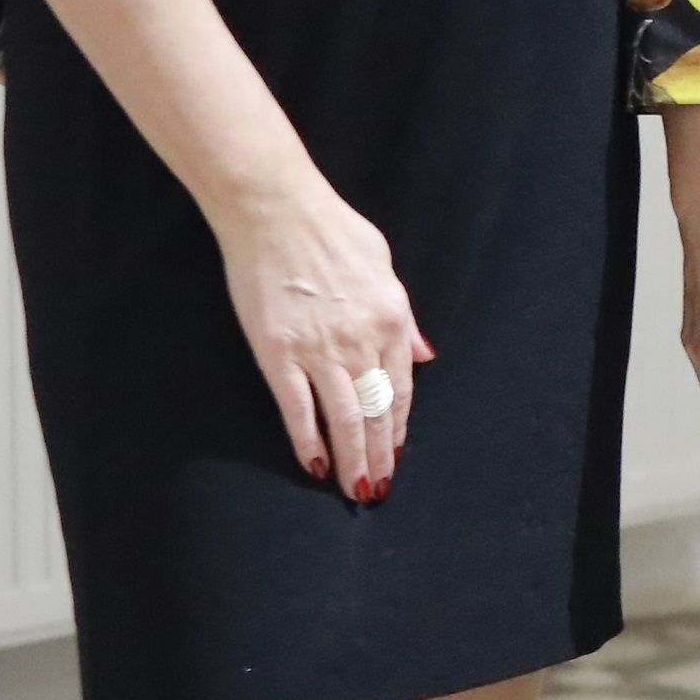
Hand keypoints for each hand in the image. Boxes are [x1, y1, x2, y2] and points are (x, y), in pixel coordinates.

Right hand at [213, 180, 425, 501]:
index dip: (397, 427)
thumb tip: (423, 354)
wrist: (277, 211)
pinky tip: (314, 465)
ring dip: (350, 458)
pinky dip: (306, 440)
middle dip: (378, 454)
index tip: (395, 454)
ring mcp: (319, 350)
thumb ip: (404, 317)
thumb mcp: (384, 266)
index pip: (401, 388)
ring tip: (355, 488)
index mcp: (392, 319)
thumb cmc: (332, 230)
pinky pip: (296, 408)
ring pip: (341, 418)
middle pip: (374, 411)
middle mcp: (361, 340)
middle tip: (378, 489)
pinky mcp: (277, 353)